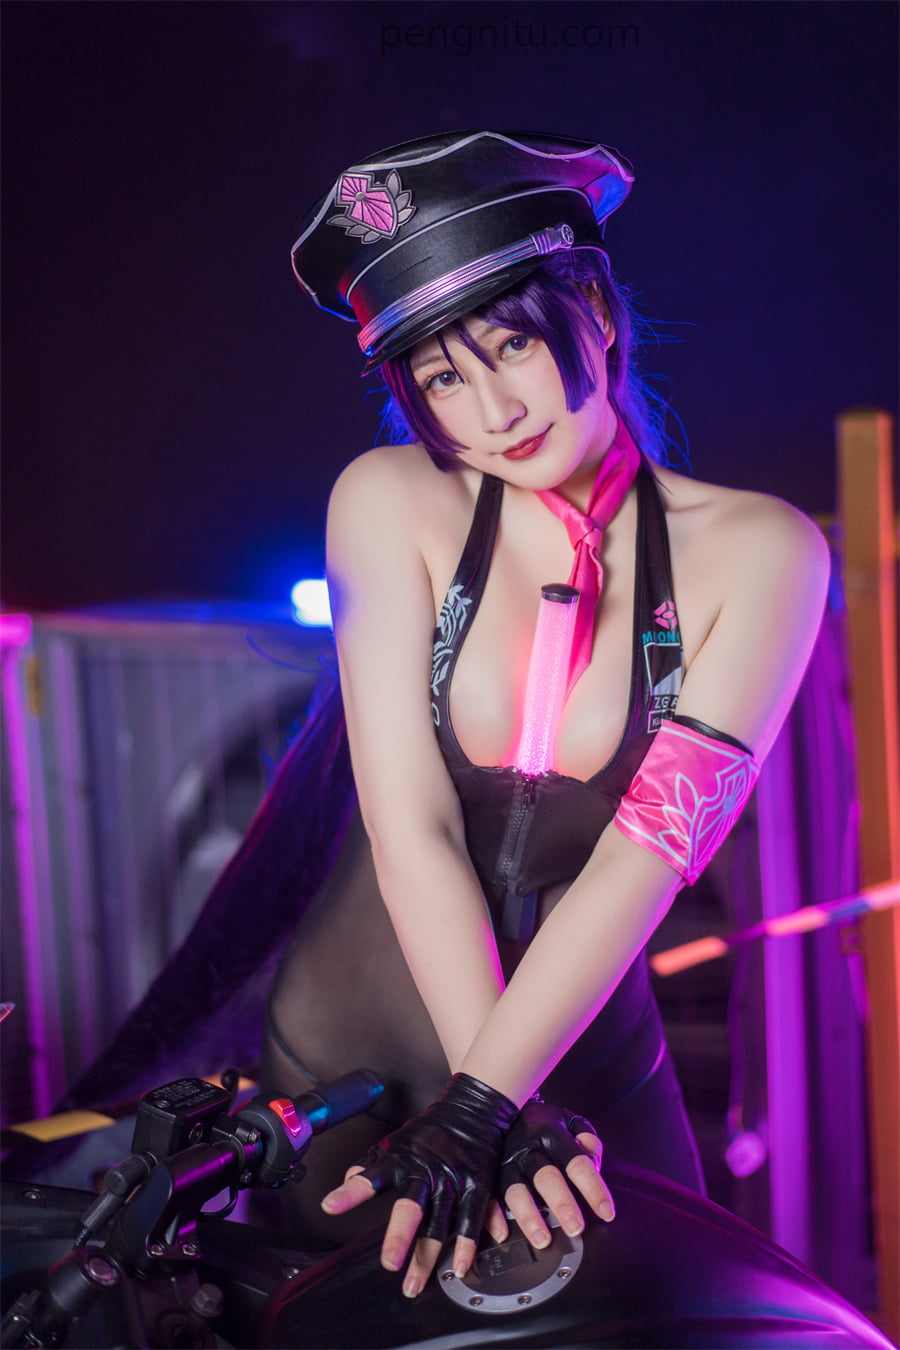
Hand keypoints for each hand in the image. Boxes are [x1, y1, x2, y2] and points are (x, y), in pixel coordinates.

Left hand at [321, 1073, 516, 1297]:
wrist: (473, 1110)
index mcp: (400, 1161)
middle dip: (400, 1235)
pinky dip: (467, 1245)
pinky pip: (472, 1221)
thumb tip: (349, 1179)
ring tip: (414, 1284)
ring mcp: (452, 1181)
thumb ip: (370, 1162)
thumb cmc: (430, 1131)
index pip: (370, 1178)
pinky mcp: (477, 1187)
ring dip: (428, 1257)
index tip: (330, 1206)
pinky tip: (458, 1267)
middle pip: (411, 1207)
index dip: (350, 1193)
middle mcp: (425, 1173)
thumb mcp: (396, 1140)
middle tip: (390, 1263)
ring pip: (439, 1225)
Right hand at [494, 1097, 614, 1250]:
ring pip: (515, 1190)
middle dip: (562, 1204)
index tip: (607, 1213)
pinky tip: (503, 1233)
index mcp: (552, 1133)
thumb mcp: (570, 1121)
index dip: (593, 1188)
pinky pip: (488, 1196)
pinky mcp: (489, 1172)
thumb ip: (588, 1140)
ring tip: (543, 1239)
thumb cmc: (544, 1124)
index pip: (577, 1162)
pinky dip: (493, 1216)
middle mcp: (528, 1148)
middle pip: (546, 1177)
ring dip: (529, 1216)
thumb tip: (594, 1164)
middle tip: (576, 1228)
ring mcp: (506, 1161)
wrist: (506, 1109)